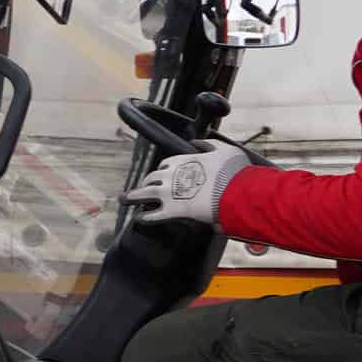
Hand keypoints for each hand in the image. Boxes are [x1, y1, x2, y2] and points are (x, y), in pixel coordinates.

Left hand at [124, 138, 250, 227]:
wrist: (237, 192)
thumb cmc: (234, 172)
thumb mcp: (224, 150)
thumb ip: (209, 145)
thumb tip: (196, 142)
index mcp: (182, 161)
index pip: (165, 164)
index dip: (163, 170)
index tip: (162, 175)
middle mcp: (171, 175)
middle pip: (151, 178)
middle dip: (147, 183)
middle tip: (144, 189)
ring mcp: (169, 193)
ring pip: (143, 194)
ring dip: (132, 197)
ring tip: (124, 200)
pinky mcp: (173, 210)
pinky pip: (153, 215)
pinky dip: (144, 217)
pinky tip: (139, 218)